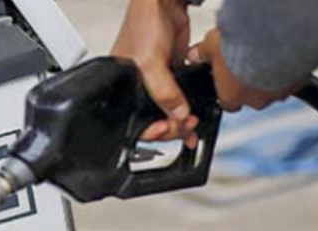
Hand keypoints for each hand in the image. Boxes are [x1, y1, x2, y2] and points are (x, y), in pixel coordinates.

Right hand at [112, 0, 198, 147]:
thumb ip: (165, 91)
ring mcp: (157, 81)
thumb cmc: (144, 23)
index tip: (169, 129)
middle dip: (171, 127)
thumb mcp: (150, 61)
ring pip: (168, 111)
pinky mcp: (172, 74)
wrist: (164, 3)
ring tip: (192, 124)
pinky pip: (179, 98)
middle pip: (154, 119)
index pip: (134, 121)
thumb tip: (178, 114)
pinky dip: (188, 108)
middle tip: (185, 127)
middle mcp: (138, 87)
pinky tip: (195, 111)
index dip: (152, 130)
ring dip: (181, 120)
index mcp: (122, 88)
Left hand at [188, 29, 295, 111]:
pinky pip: (291, 81)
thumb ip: (202, 53)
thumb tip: (194, 55)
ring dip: (269, 78)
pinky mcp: (297, 84)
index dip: (227, 92)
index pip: (227, 103)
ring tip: (266, 59)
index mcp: (231, 97)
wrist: (275, 40)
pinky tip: (283, 57)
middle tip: (247, 65)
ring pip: (272, 90)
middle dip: (249, 84)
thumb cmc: (242, 47)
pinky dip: (287, 72)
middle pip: (250, 98)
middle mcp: (255, 101)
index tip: (227, 82)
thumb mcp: (212, 45)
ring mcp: (277, 94)